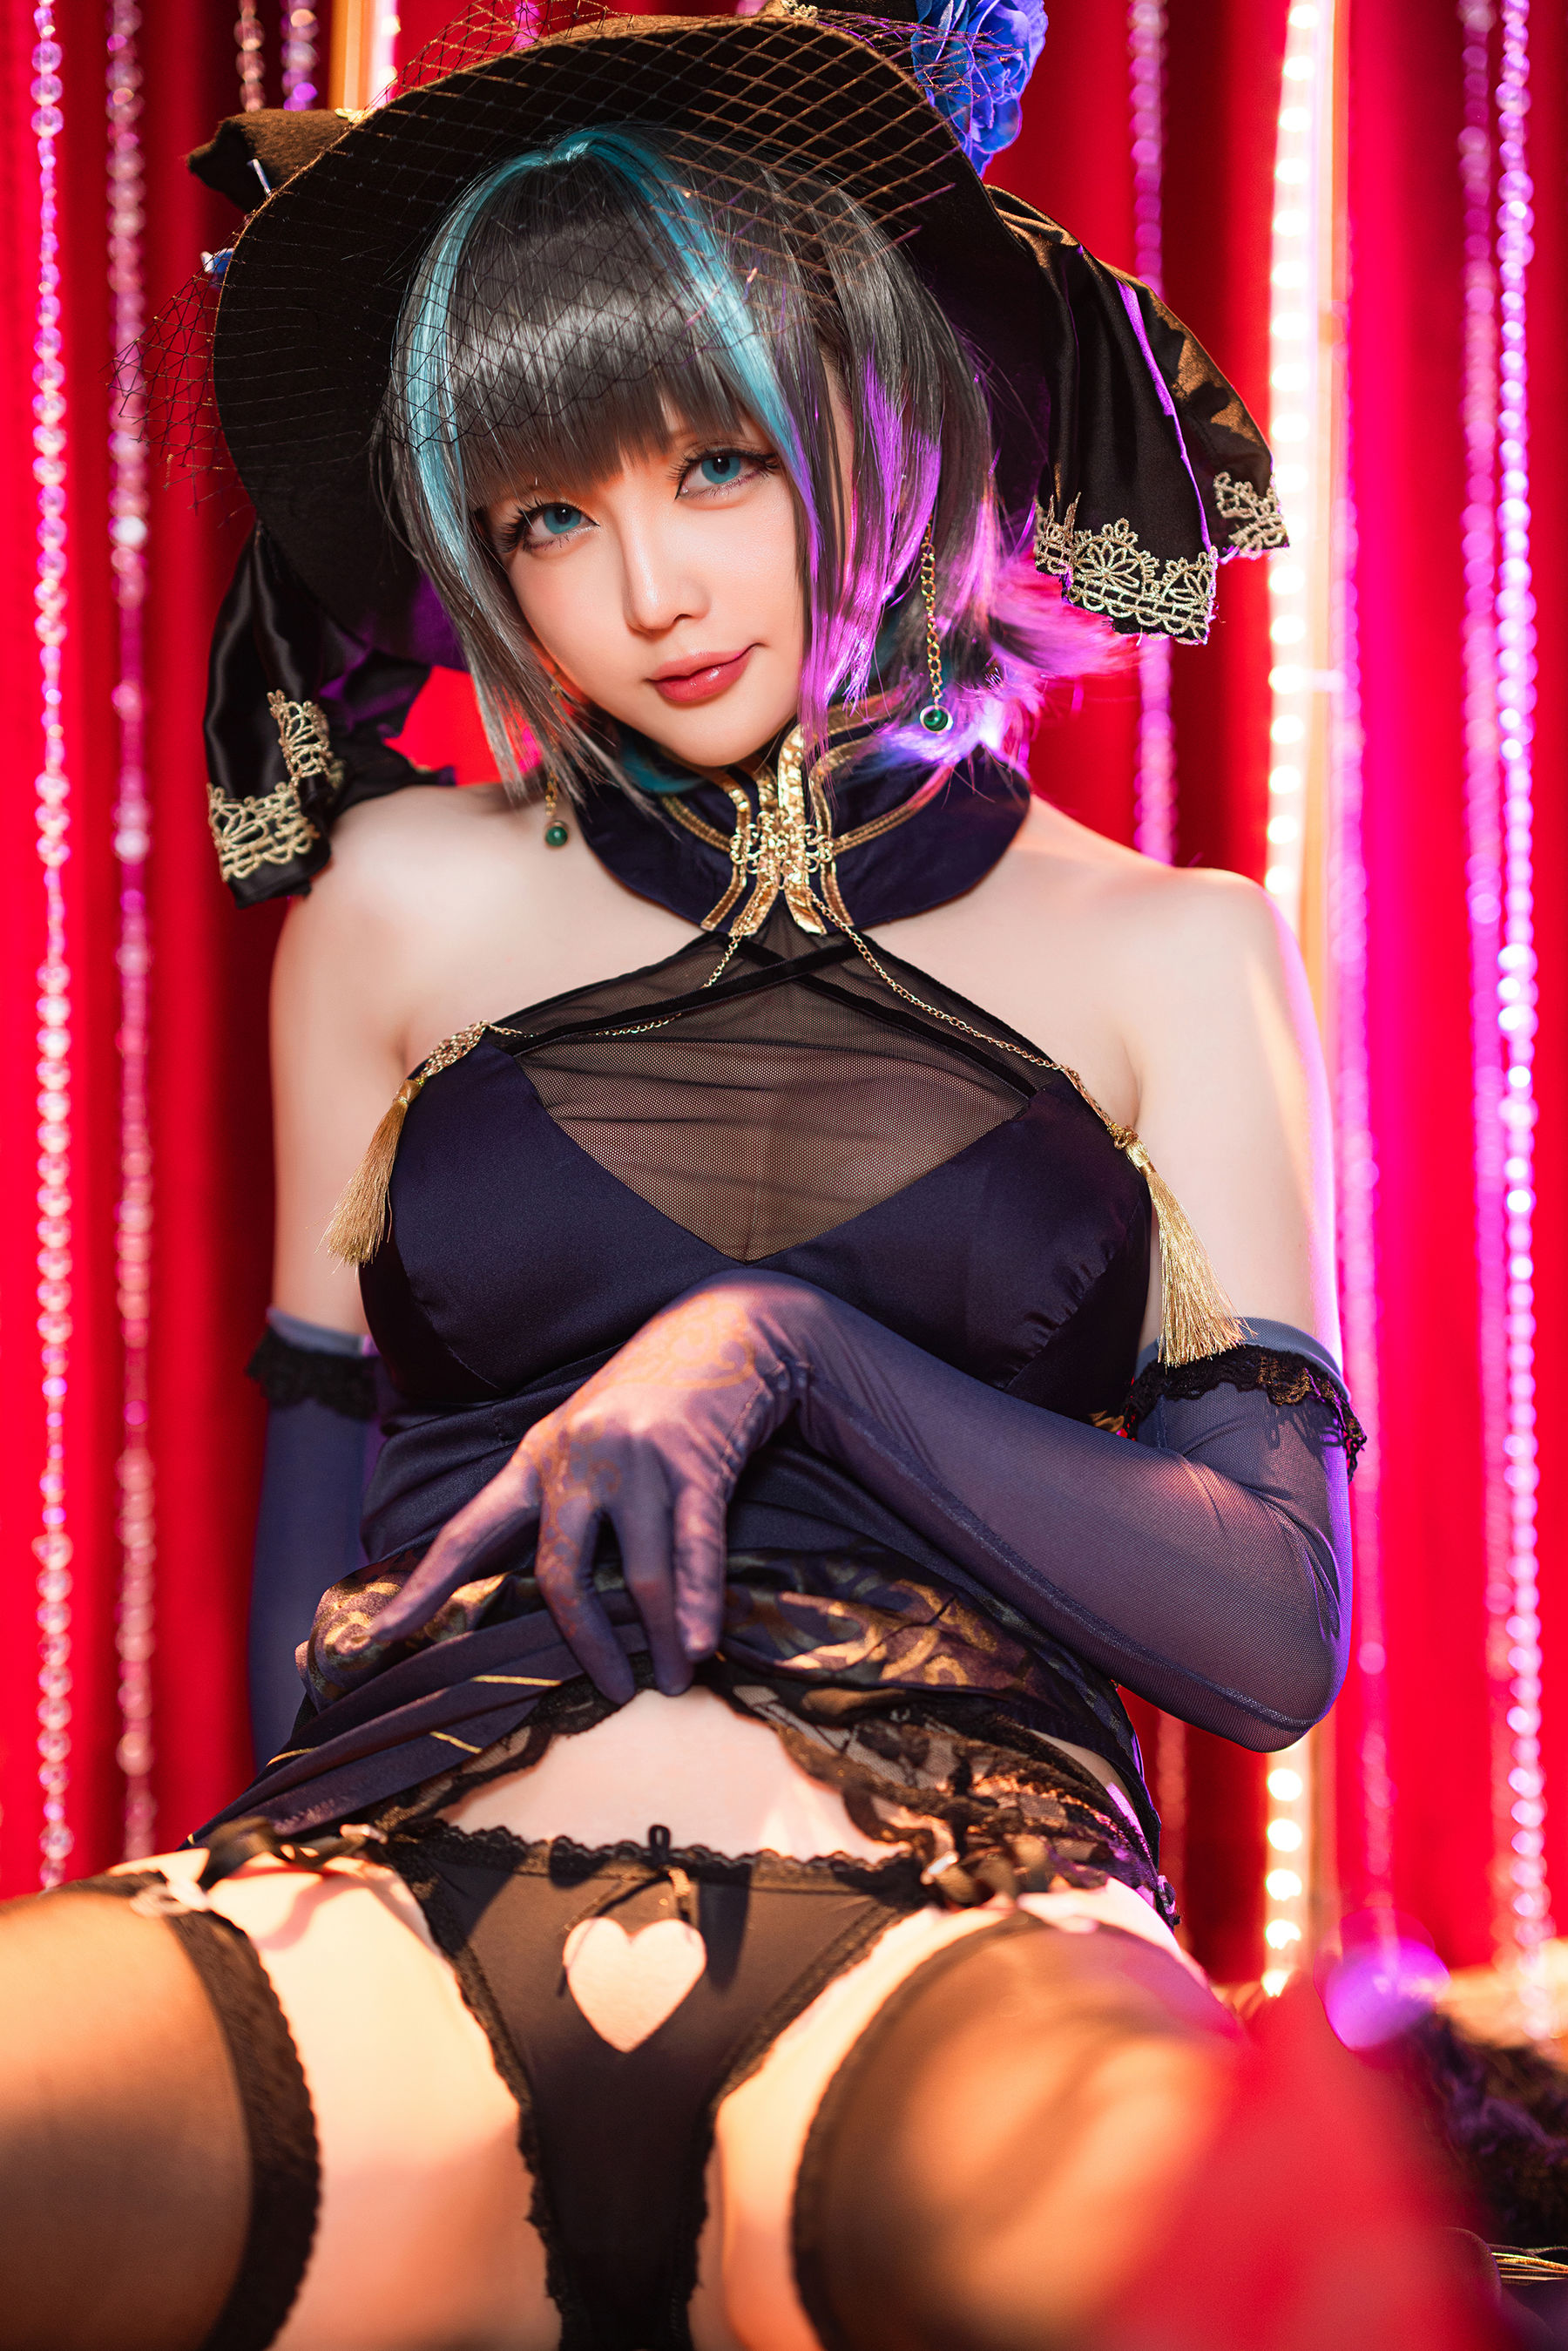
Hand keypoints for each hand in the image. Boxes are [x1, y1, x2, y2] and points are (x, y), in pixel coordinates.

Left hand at [369, 1278, 801, 1701]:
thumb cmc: (653, 1392)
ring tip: (676, 1678)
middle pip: (561, 1571)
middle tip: (612, 1689)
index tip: (378, 1636)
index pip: (469, 1530)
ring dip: (660, 1638)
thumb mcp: (584, 1431)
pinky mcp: (696, 1463)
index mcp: (539, 1455)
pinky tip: (701, 1642)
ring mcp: (638, 1460)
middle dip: (587, 1643)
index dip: (423, 1586)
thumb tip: (554, 1585)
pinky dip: (699, 1603)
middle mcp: (579, 1458)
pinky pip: (694, 1549)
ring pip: (638, 1574)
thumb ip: (561, 1494)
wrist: (728, 1328)